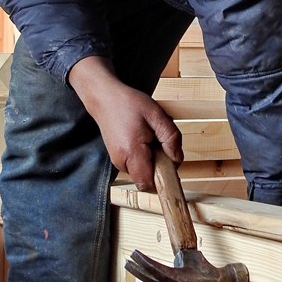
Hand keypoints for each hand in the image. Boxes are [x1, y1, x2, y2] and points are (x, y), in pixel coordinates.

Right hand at [68, 56, 182, 189]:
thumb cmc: (129, 104)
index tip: (169, 160)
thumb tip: (177, 159)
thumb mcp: (156, 114)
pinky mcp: (117, 159)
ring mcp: (117, 162)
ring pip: (143, 172)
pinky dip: (144, 156)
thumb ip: (170, 137)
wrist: (104, 98)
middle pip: (149, 178)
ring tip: (149, 136)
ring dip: (152, 158)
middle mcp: (121, 162)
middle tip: (158, 140)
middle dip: (160, 164)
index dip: (163, 177)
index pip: (149, 184)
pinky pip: (137, 165)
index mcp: (132, 152)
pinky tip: (142, 138)